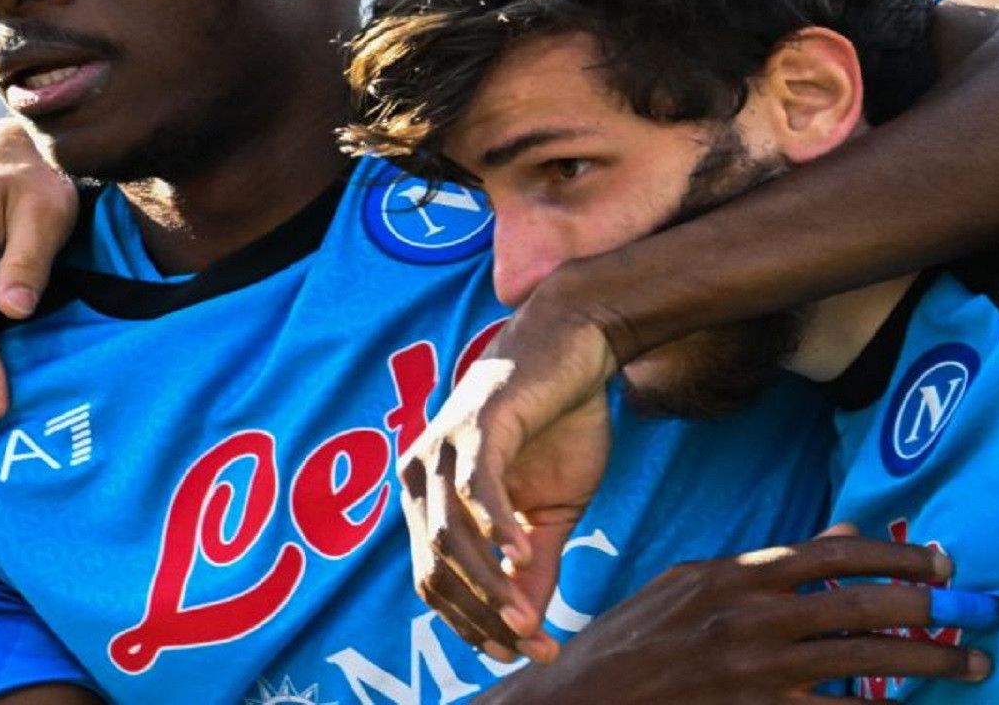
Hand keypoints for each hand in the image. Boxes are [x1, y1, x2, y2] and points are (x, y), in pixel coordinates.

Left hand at [399, 295, 619, 659]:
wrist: (578, 346)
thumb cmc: (558, 424)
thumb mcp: (551, 510)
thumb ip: (534, 565)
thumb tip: (530, 630)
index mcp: (430, 498)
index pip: (434, 579)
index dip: (471, 623)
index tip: (518, 653)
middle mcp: (420, 474)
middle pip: (435, 568)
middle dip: (479, 616)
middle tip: (527, 645)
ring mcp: (442, 446)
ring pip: (452, 537)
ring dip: (489, 585)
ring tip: (527, 618)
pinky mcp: (477, 424)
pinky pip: (476, 487)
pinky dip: (498, 526)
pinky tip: (525, 551)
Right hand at [478, 525, 994, 703]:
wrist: (579, 703)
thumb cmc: (630, 645)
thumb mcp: (685, 586)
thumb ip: (760, 565)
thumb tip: (839, 537)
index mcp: (732, 577)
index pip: (832, 555)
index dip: (895, 558)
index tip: (940, 562)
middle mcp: (749, 619)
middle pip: (862, 607)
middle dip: (932, 609)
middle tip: (979, 613)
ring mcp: (756, 675)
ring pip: (866, 665)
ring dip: (929, 663)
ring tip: (971, 666)